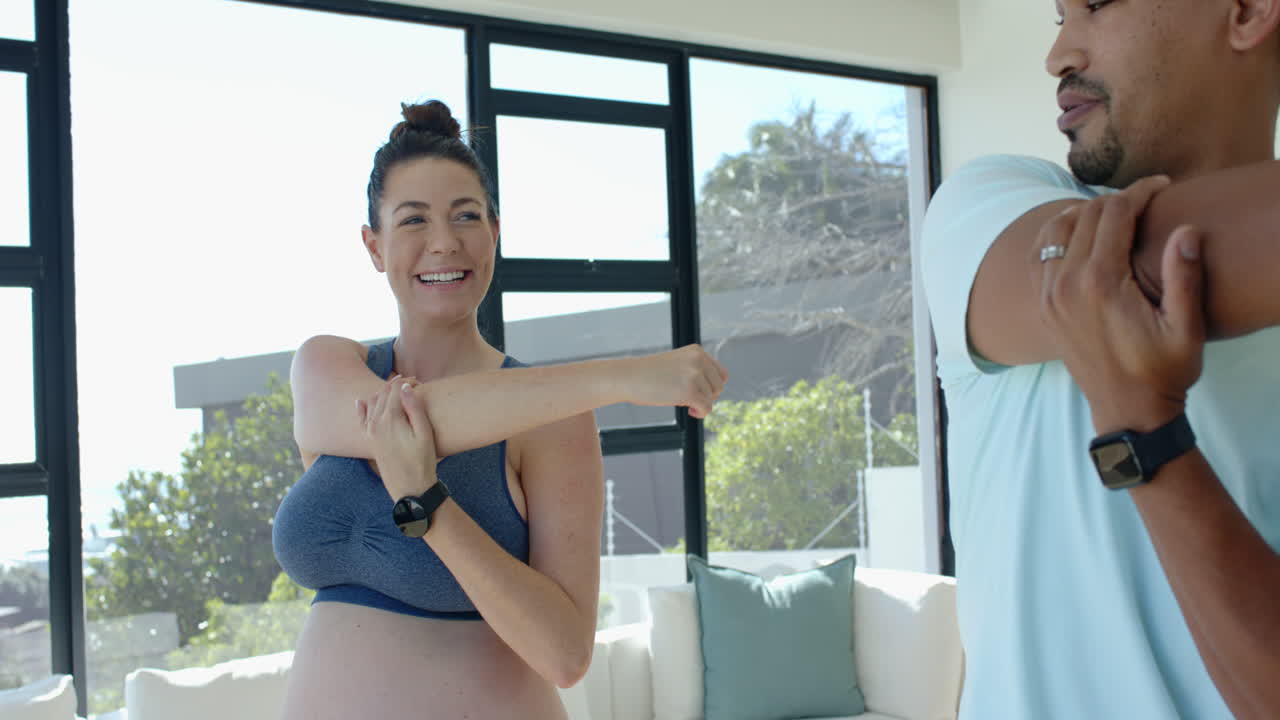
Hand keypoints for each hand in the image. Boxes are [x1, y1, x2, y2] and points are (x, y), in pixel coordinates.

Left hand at [356, 375, 439, 499]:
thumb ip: (415, 408)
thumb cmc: (422, 462)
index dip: (408, 382)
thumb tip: (406, 387)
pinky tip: (362, 402)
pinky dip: (362, 408)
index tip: (421, 383)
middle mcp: (376, 423)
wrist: (410, 488)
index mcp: (390, 419)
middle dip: (396, 385)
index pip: (395, 390)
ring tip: (398, 391)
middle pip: (383, 394)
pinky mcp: (370, 440)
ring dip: (384, 393)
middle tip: (413, 384)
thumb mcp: (424, 434)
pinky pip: (361, 419)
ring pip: (372, 402)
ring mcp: (370, 431)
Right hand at [622, 344, 728, 418]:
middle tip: (690, 399)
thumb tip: (716, 389)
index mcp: (697, 351)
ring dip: (699, 404)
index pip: (720, 373)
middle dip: (707, 396)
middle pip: (718, 386)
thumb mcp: (677, 364)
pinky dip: (700, 413)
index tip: (698, 391)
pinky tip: (688, 410)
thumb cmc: (649, 373)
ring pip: (711, 398)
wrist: (628, 377)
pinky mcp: (690, 391)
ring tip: (683, 402)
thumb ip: (696, 370)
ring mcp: (694, 375)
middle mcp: (699, 360)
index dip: (711, 386)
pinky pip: (706, 408)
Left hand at [1032, 176, 1205, 433]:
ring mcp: (1048, 295)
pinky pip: (1039, 255)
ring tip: (1114, 213)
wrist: (1128, 410)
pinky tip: (1077, 233)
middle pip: (1085, 215)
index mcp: (1100, 283)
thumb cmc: (1163, 372)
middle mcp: (1066, 284)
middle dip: (1117, 199)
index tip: (1162, 185)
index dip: (1140, 191)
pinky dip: (1055, 234)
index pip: (1114, 213)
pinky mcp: (1043, 306)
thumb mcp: (1185, 328)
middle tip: (1146, 199)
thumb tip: (1185, 230)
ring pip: (1056, 229)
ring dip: (1083, 212)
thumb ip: (1184, 277)